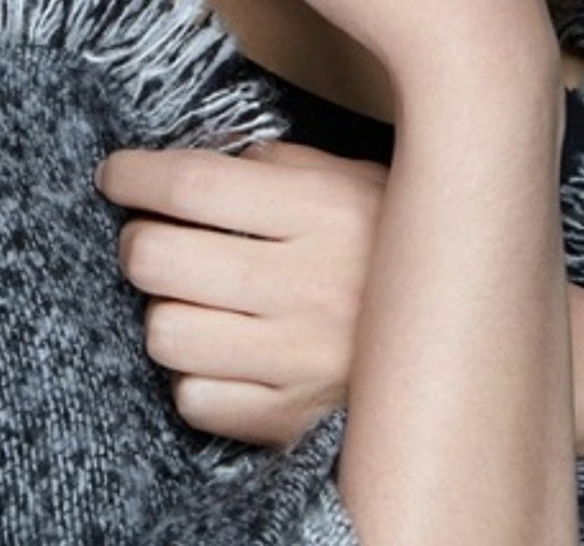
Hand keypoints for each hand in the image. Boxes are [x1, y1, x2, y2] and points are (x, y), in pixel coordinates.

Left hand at [96, 136, 385, 448]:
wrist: (469, 332)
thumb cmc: (389, 241)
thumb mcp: (345, 178)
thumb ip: (268, 166)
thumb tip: (183, 161)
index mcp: (322, 211)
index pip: (194, 185)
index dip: (137, 175)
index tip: (114, 173)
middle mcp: (309, 286)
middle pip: (160, 259)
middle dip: (138, 240)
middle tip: (151, 233)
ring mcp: (300, 362)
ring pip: (166, 333)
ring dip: (163, 307)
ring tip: (188, 295)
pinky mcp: (293, 421)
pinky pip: (196, 399)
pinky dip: (193, 374)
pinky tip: (218, 349)